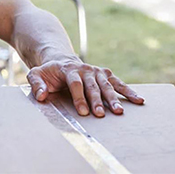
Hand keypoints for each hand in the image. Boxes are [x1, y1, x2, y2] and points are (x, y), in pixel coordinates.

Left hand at [26, 57, 143, 116]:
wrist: (61, 60)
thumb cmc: (48, 72)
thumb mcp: (36, 74)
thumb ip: (36, 84)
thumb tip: (42, 96)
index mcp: (69, 69)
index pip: (75, 84)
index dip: (79, 97)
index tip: (83, 112)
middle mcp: (85, 69)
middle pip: (93, 86)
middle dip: (97, 100)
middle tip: (101, 114)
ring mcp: (96, 71)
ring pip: (106, 85)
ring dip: (114, 98)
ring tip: (120, 112)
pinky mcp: (105, 74)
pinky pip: (118, 83)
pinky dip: (128, 91)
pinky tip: (138, 100)